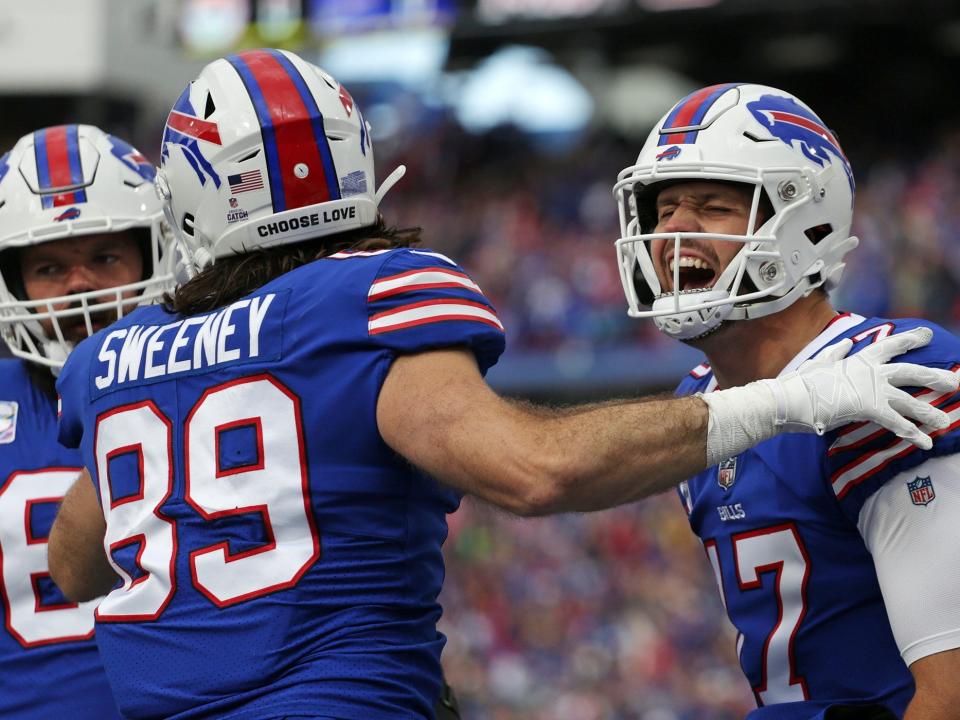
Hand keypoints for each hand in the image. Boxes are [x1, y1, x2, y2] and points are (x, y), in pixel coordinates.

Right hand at [767, 327, 957, 449]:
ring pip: (909, 401)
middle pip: (911, 372)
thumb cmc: (800, 383)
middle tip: (956, 382)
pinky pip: (896, 422)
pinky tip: (925, 443)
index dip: (909, 339)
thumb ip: (835, 353)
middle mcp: (871, 372)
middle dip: (935, 377)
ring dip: (929, 412)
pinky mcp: (869, 407)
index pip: (889, 345)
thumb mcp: (818, 363)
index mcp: (859, 359)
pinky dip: (911, 434)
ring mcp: (871, 389)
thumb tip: (845, 343)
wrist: (790, 398)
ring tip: (946, 422)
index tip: (926, 334)